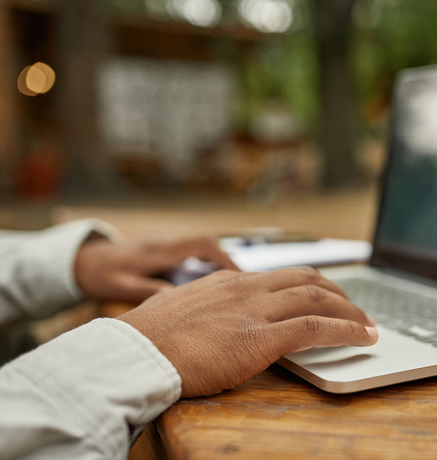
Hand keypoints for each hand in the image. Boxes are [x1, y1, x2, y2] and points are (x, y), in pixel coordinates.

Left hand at [75, 235, 236, 303]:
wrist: (85, 260)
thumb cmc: (102, 274)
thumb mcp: (120, 286)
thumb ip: (148, 290)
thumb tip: (175, 298)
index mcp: (162, 249)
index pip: (202, 245)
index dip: (225, 259)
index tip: (241, 277)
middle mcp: (169, 242)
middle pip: (209, 244)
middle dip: (229, 261)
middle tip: (247, 284)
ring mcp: (169, 244)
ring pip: (204, 248)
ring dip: (220, 263)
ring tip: (235, 287)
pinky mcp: (168, 250)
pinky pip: (195, 253)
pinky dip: (209, 265)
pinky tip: (215, 284)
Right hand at [117, 267, 377, 397]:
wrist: (132, 354)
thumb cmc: (150, 340)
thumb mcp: (184, 311)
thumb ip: (213, 310)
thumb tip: (226, 322)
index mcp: (229, 280)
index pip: (285, 274)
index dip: (315, 285)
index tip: (328, 295)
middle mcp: (247, 287)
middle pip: (308, 280)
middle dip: (339, 294)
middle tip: (356, 310)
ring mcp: (254, 309)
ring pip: (318, 299)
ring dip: (351, 311)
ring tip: (368, 325)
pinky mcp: (259, 337)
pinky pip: (315, 327)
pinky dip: (346, 330)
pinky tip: (363, 338)